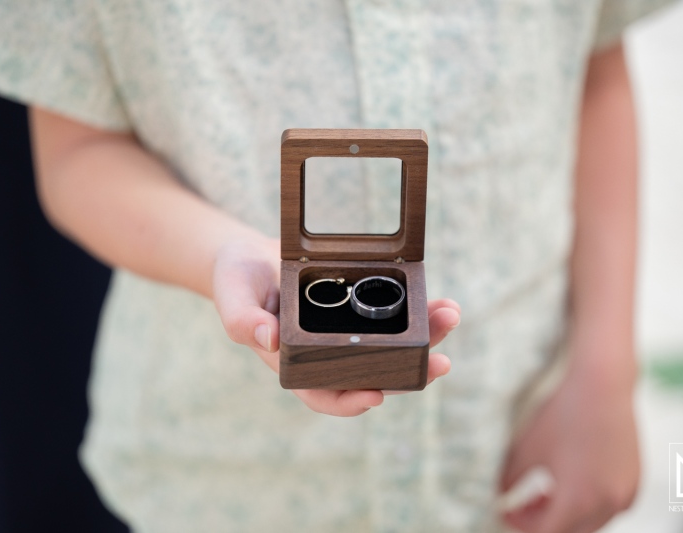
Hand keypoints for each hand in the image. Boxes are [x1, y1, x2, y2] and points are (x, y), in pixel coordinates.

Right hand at [211, 234, 459, 415]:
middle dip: (409, 372)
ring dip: (424, 339)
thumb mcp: (232, 295)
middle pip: (372, 374)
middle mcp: (326, 354)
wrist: (251, 257)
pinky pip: (393, 319)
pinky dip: (418, 314)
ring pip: (392, 348)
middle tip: (440, 362)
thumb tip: (268, 340)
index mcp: (295, 362)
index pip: (325, 394)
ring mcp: (346, 335)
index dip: (350, 401)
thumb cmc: (237, 280)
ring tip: (449, 317)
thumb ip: (241, 319)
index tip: (376, 396)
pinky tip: (441, 304)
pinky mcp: (359, 313)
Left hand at [498, 352, 639, 532]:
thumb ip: (506, 482)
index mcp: (577, 500)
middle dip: (542, 523)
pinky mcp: (635, 480)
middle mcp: (608, 503)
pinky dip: (587, 503)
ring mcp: (626, 493)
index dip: (519, 524)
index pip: (544, 532)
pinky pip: (608, 507)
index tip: (505, 510)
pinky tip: (570, 479)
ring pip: (590, 523)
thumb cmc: (562, 412)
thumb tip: (498, 500)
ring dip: (565, 514)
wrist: (602, 382)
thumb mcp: (524, 448)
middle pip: (569, 532)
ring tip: (544, 490)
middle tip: (521, 506)